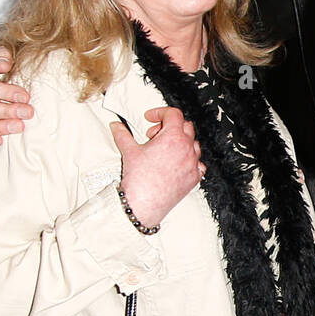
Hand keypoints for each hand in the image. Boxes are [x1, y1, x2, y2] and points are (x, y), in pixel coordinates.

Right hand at [110, 106, 203, 228]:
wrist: (144, 203)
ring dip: (180, 142)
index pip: (173, 114)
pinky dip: (188, 160)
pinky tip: (175, 163)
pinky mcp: (195, 177)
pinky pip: (198, 163)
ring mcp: (193, 163)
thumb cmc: (139, 179)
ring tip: (162, 150)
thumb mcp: (129, 151)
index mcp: (173, 137)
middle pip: (185, 126)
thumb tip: (116, 126)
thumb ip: (122, 134)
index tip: (150, 118)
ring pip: (193, 144)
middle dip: (169, 127)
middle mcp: (187, 148)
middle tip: (153, 136)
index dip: (160, 112)